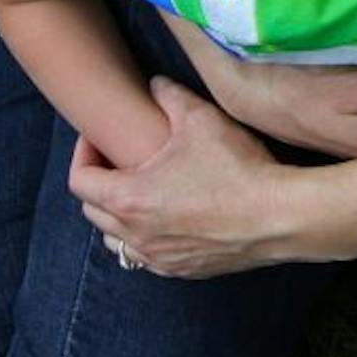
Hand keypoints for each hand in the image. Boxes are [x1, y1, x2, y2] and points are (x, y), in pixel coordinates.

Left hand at [70, 77, 295, 277]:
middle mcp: (135, 235)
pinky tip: (169, 220)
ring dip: (118, 218)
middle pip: (92, 212)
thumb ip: (170, 96)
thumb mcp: (200, 118)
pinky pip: (147, 258)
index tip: (97, 139)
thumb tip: (155, 85)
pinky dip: (146, 239)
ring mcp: (157, 258)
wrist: (276, 216)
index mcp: (128, 198)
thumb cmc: (235, 169)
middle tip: (119, 160)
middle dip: (99, 183)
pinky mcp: (182, 271)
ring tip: (141, 193)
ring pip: (116, 242)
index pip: (79, 181)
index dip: (82, 154)